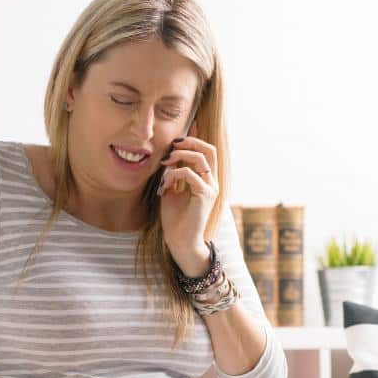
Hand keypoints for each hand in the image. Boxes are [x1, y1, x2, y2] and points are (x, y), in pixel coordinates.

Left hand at [156, 119, 217, 257]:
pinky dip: (175, 174)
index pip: (206, 152)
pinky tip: (165, 183)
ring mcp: (210, 188)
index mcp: (206, 180)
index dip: (195, 139)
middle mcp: (211, 182)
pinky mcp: (205, 196)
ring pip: (201, 158)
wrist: (180, 241)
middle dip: (190, 142)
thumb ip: (173, 175)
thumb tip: (169, 158)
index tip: (178, 135)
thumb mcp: (171, 192)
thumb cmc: (175, 219)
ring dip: (180, 156)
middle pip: (209, 150)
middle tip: (173, 144)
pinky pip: (190, 174)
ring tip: (166, 162)